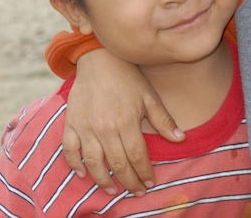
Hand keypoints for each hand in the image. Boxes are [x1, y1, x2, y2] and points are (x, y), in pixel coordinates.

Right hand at [63, 49, 181, 194]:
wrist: (99, 59)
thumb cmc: (127, 77)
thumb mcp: (149, 96)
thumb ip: (163, 120)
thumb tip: (180, 139)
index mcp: (126, 122)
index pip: (137, 156)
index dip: (144, 173)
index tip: (150, 183)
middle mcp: (105, 128)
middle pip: (117, 164)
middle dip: (129, 182)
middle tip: (136, 191)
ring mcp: (85, 127)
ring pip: (93, 162)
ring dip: (103, 180)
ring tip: (112, 190)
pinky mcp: (70, 123)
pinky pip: (70, 150)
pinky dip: (75, 164)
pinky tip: (83, 173)